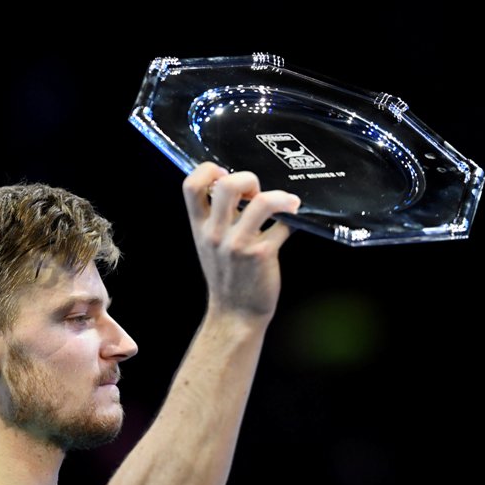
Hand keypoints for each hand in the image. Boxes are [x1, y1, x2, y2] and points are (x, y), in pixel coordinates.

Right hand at [182, 163, 299, 320]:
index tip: (224, 172)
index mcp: (200, 228)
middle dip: (247, 178)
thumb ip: (218, 218)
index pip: (191, 186)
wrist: (235, 315)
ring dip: (279, 197)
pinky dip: (292, 221)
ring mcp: (238, 244)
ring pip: (261, 203)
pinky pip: (283, 226)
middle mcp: (216, 234)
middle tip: (257, 191)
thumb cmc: (227, 278)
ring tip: (286, 202)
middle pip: (226, 185)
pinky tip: (294, 223)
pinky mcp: (261, 254)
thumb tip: (242, 191)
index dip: (208, 170)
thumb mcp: (210, 245)